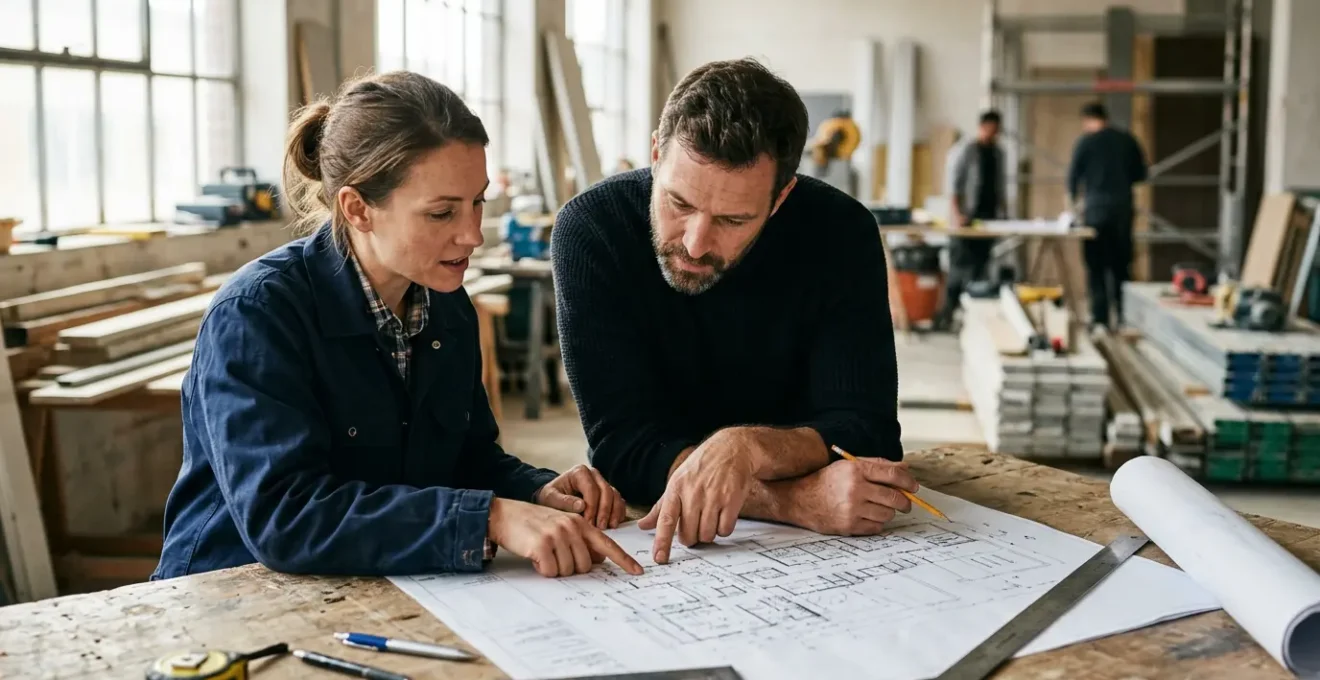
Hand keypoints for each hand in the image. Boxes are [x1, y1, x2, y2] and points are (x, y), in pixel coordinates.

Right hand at [488, 498, 643, 577]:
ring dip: (555, 569)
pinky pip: (551, 571)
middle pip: (586, 566)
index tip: (638, 572)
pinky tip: (535, 557)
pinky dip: (543, 570)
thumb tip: (597, 561)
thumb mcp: (561, 527)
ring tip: (543, 554)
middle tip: (555, 557)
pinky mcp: (542, 545)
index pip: (607, 545)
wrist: (505, 515)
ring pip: (568, 571)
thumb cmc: (534, 525)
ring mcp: (557, 535)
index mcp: (581, 523)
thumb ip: (580, 541)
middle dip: (571, 568)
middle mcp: (572, 527)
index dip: (623, 560)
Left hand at [534, 464, 626, 529]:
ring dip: (613, 512)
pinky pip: (619, 501)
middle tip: (599, 527)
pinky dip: (618, 512)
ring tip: (608, 527)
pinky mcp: (608, 493)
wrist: (553, 497)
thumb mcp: (551, 498)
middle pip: (606, 491)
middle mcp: (593, 475)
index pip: (591, 488)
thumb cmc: (551, 497)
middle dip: (604, 511)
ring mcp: (602, 483)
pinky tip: (613, 523)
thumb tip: (582, 506)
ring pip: (615, 495)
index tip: (588, 522)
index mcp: (579, 472)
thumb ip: (564, 501)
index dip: (592, 507)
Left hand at [638, 432, 754, 562]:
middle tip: (695, 525)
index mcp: (676, 489)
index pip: (666, 520)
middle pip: (688, 535)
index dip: (662, 541)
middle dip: (691, 537)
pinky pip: (725, 530)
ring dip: (708, 533)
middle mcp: (693, 493)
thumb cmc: (701, 467)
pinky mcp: (731, 500)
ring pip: (707, 535)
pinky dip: (723, 528)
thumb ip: (661, 507)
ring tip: (710, 517)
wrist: (731, 449)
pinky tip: (723, 515)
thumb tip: (642, 526)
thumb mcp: (677, 481)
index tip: (660, 558)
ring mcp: (713, 497)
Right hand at [785, 458, 917, 535]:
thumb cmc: (826, 481)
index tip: (914, 487)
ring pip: (888, 514)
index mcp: (856, 470)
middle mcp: (855, 488)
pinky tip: (868, 516)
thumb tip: (905, 469)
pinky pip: (877, 527)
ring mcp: (852, 509)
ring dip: (888, 512)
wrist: (799, 499)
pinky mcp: (849, 525)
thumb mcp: (848, 465)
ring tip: (879, 508)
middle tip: (905, 503)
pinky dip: (877, 523)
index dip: (908, 481)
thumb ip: (877, 465)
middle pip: (894, 497)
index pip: (893, 474)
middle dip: (905, 501)